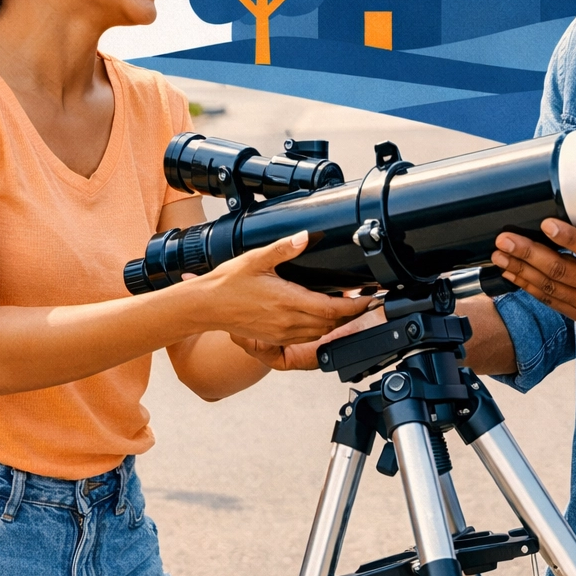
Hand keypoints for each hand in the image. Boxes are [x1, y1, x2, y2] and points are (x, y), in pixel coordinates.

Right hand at [192, 232, 371, 346]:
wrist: (206, 307)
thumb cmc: (228, 283)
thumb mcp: (257, 258)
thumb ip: (284, 248)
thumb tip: (305, 237)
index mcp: (288, 301)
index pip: (332, 308)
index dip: (355, 306)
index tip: (369, 298)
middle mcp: (288, 321)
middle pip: (331, 323)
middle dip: (352, 313)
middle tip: (365, 299)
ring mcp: (282, 332)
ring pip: (321, 332)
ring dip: (337, 321)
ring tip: (348, 305)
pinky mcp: (276, 338)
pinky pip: (307, 337)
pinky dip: (321, 328)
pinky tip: (322, 315)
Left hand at [492, 219, 575, 331]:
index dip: (569, 238)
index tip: (545, 224)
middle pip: (563, 271)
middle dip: (529, 254)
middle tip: (505, 239)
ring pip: (551, 289)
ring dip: (521, 270)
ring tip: (500, 255)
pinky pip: (552, 302)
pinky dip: (529, 287)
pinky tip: (512, 274)